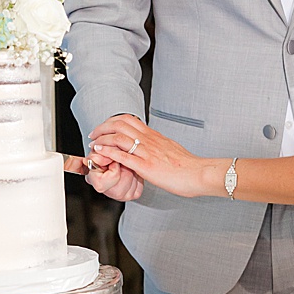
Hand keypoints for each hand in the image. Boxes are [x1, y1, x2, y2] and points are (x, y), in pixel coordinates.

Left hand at [87, 116, 214, 198]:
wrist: (199, 173)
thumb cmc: (188, 166)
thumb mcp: (172, 149)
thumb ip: (160, 146)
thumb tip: (154, 146)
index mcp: (154, 136)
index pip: (129, 120)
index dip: (112, 121)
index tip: (105, 128)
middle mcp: (149, 140)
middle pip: (120, 124)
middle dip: (103, 127)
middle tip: (94, 134)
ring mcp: (147, 152)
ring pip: (118, 137)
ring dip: (102, 139)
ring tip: (94, 144)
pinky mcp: (146, 166)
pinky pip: (123, 155)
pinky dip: (108, 152)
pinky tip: (100, 152)